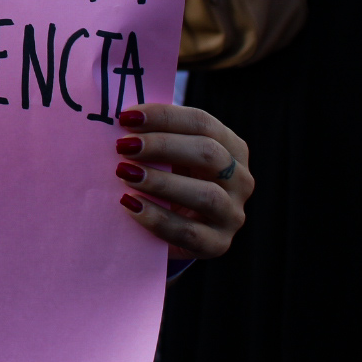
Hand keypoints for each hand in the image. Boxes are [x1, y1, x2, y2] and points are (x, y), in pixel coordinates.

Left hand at [114, 104, 250, 259]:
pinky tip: (132, 206)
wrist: (173, 230)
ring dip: (161, 182)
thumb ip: (155, 138)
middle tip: (123, 146)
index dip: (165, 117)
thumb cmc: (169, 180)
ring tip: (125, 174)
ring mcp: (232, 214)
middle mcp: (240, 179)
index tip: (127, 117)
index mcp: (232, 147)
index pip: (202, 123)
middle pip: (208, 154)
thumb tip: (120, 119)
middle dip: (162, 146)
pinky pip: (189, 233)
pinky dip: (158, 218)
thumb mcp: (170, 157)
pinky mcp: (218, 244)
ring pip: (205, 195)